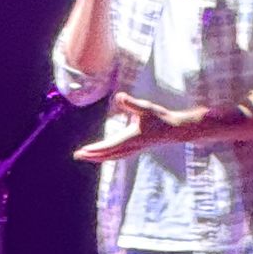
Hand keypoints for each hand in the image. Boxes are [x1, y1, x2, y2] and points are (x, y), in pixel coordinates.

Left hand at [72, 95, 201, 163]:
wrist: (175, 129)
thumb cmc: (161, 117)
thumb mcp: (145, 107)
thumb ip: (131, 103)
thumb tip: (119, 96)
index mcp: (130, 138)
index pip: (108, 146)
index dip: (94, 149)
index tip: (82, 151)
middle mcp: (130, 146)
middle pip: (107, 154)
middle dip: (92, 155)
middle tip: (76, 155)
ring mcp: (133, 149)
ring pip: (112, 156)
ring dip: (99, 157)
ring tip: (86, 156)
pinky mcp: (136, 147)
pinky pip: (118, 155)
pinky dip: (109, 156)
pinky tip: (105, 155)